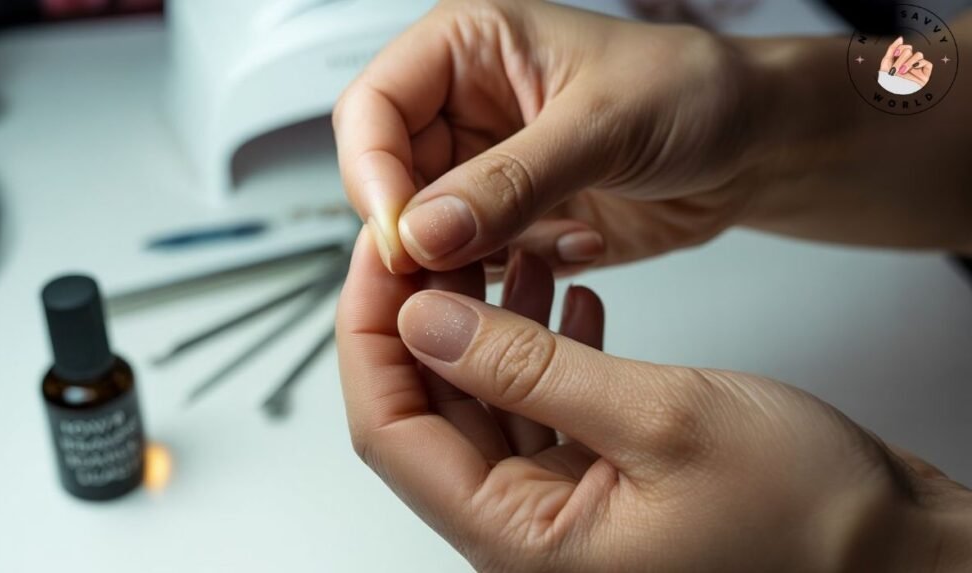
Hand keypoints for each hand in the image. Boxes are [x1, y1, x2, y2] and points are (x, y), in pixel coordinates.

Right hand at [334, 0, 762, 275]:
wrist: (751, 146)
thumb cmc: (693, 92)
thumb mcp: (604, 124)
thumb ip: (511, 180)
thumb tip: (424, 229)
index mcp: (467, 47)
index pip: (373, 108)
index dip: (373, 173)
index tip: (402, 235)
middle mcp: (464, 107)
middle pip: (388, 177)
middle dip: (423, 230)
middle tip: (462, 264)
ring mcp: (483, 168)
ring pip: (427, 230)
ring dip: (479, 254)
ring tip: (559, 234)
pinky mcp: (509, 219)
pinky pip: (476, 261)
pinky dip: (519, 267)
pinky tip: (582, 238)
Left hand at [337, 228, 971, 571]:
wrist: (892, 553)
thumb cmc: (809, 518)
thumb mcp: (657, 418)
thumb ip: (529, 369)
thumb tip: (428, 321)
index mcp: (522, 539)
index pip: (391, 431)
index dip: (371, 335)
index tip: (381, 258)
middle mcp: (528, 533)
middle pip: (429, 413)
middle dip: (426, 317)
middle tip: (439, 241)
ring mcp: (563, 508)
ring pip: (485, 403)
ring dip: (489, 326)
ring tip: (510, 256)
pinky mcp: (600, 482)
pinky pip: (541, 410)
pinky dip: (546, 351)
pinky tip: (570, 302)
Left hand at [879, 36, 932, 87]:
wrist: (893, 94)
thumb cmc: (888, 81)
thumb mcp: (886, 63)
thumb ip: (892, 49)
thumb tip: (900, 38)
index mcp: (900, 60)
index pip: (904, 47)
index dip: (900, 48)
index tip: (894, 55)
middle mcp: (909, 62)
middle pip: (909, 50)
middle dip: (901, 59)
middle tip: (895, 70)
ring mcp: (917, 67)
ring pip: (918, 54)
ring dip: (908, 62)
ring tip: (902, 71)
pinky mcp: (925, 72)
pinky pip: (926, 62)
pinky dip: (918, 64)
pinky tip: (912, 70)